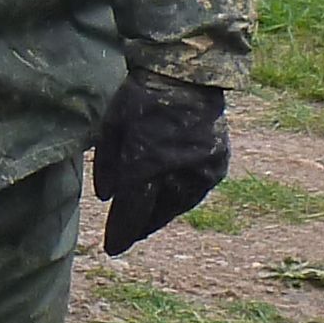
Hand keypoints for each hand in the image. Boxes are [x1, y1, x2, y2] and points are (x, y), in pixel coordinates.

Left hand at [91, 76, 229, 257]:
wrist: (186, 75)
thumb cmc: (141, 97)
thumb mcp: (111, 127)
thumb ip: (106, 165)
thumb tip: (107, 198)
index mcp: (146, 163)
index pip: (132, 210)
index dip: (121, 231)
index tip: (112, 247)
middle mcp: (176, 173)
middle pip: (157, 212)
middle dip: (142, 224)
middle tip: (130, 233)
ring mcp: (201, 170)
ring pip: (179, 204)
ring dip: (163, 211)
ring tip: (150, 215)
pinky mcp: (217, 165)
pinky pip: (196, 190)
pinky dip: (182, 194)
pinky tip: (172, 193)